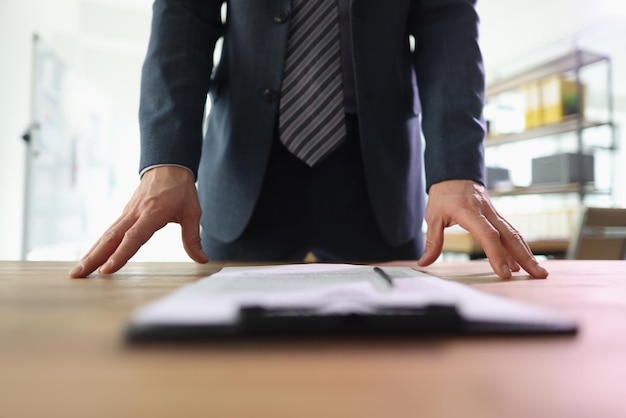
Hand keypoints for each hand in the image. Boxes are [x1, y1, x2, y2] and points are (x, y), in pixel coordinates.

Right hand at [69, 166, 207, 277]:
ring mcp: (127, 213)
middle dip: (94, 257)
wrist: (168, 165)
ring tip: (77, 271)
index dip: (121, 254)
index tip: (107, 270)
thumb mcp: (192, 212)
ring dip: (91, 253)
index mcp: (152, 213)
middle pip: (111, 238)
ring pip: (106, 235)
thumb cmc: (180, 189)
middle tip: (77, 274)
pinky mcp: (125, 214)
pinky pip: (109, 231)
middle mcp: (135, 213)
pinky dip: (98, 245)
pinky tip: (90, 257)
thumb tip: (201, 259)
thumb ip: (193, 237)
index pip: (134, 237)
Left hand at [417, 180, 547, 278]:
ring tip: (538, 272)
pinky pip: (509, 233)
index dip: (497, 255)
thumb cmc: (443, 195)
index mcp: (470, 212)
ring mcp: (494, 213)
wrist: (454, 172)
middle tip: (539, 275)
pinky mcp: (496, 216)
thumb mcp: (433, 217)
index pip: (488, 235)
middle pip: (510, 236)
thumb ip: (432, 241)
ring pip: (514, 234)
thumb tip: (424, 263)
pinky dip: (516, 248)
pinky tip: (518, 264)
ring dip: (527, 253)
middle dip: (526, 257)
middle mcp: (487, 213)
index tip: (504, 274)